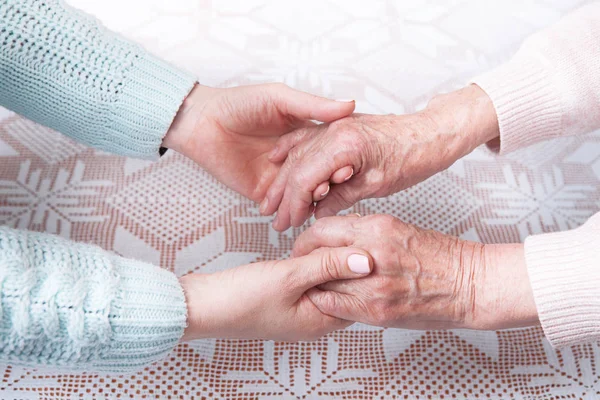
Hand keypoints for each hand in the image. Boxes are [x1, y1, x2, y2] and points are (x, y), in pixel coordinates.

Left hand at [163, 83, 354, 202]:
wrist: (201, 123)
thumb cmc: (237, 104)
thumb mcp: (280, 98)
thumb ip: (313, 105)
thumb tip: (349, 104)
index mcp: (303, 134)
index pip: (329, 151)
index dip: (339, 159)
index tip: (348, 166)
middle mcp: (294, 157)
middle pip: (318, 175)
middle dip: (327, 182)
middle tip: (334, 184)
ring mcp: (279, 176)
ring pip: (302, 194)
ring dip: (312, 199)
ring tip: (318, 200)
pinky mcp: (262, 192)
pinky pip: (281, 205)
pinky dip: (292, 210)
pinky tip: (301, 212)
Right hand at [180, 247, 371, 340]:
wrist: (202, 306)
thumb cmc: (241, 299)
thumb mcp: (290, 276)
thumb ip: (328, 265)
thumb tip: (367, 260)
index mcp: (321, 321)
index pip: (360, 296)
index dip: (366, 268)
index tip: (368, 240)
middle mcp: (314, 319)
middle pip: (346, 288)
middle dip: (350, 262)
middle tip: (353, 231)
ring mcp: (300, 310)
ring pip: (328, 281)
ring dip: (331, 260)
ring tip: (335, 235)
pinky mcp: (286, 300)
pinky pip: (311, 280)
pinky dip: (315, 264)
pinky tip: (313, 248)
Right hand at [261, 84, 499, 230]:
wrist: (431, 132)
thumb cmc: (413, 157)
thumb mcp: (377, 184)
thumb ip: (341, 197)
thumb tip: (319, 212)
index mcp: (344, 144)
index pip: (305, 178)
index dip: (295, 204)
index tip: (290, 222)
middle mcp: (334, 130)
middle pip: (296, 166)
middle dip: (283, 195)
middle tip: (274, 219)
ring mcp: (334, 125)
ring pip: (297, 152)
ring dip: (282, 177)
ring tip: (270, 199)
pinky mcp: (338, 125)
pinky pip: (306, 136)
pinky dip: (290, 150)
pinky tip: (277, 158)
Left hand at [291, 214, 538, 329]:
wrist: (471, 284)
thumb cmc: (440, 256)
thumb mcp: (399, 229)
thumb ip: (364, 232)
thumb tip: (336, 237)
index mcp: (377, 227)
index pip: (321, 228)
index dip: (307, 239)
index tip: (305, 246)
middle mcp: (371, 253)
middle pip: (315, 255)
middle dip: (304, 261)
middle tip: (303, 267)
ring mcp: (373, 285)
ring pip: (322, 283)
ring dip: (316, 284)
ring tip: (320, 285)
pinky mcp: (378, 311)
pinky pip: (336, 308)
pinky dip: (330, 304)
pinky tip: (335, 302)